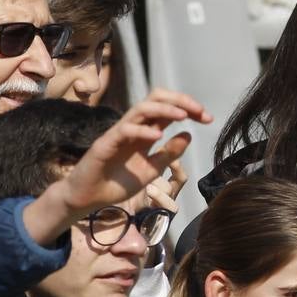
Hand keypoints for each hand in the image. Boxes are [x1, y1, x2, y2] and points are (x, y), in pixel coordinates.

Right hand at [26, 89, 209, 241]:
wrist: (89, 197)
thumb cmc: (117, 183)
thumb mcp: (151, 169)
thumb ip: (169, 154)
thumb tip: (189, 135)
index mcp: (145, 131)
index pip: (168, 109)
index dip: (190, 109)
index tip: (208, 118)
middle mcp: (133, 126)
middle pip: (156, 98)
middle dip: (180, 100)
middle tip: (200, 111)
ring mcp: (119, 132)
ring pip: (142, 108)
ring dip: (165, 109)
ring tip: (183, 116)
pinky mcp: (106, 142)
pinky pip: (125, 129)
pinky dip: (143, 130)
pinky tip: (158, 136)